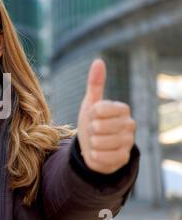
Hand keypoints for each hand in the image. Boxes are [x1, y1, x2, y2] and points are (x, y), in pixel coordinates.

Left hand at [77, 59, 135, 173]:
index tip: (94, 116)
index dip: (91, 114)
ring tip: (97, 142)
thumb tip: (98, 61)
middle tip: (95, 131)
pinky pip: (100, 156)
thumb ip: (95, 84)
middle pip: (98, 127)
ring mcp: (128, 142)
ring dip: (92, 144)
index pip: (99, 109)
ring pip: (98, 142)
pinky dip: (94, 156)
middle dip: (90, 130)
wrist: (94, 147)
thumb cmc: (93, 122)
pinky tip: (99, 153)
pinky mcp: (123, 158)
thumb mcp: (91, 104)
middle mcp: (130, 125)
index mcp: (123, 109)